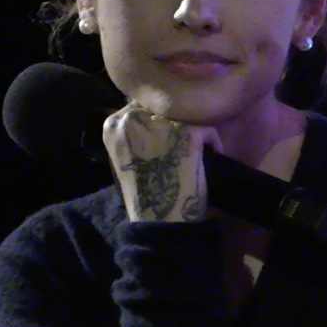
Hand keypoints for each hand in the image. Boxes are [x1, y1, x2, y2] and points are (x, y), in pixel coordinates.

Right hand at [103, 103, 222, 222]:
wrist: (160, 219)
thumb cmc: (141, 193)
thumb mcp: (124, 158)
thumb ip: (132, 134)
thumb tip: (150, 118)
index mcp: (114, 125)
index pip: (138, 107)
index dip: (155, 123)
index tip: (163, 141)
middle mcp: (134, 117)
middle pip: (163, 109)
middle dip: (173, 126)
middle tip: (180, 148)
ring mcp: (162, 123)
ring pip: (186, 117)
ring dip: (192, 133)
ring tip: (193, 154)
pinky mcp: (189, 132)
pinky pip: (208, 130)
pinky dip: (212, 144)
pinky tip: (208, 160)